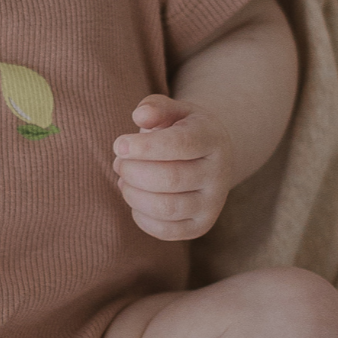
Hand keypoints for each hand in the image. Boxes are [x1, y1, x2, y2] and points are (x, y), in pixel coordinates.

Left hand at [113, 94, 233, 240]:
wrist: (208, 158)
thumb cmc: (181, 129)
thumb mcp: (173, 110)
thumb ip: (155, 107)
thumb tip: (140, 116)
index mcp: (212, 139)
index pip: (180, 145)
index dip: (145, 147)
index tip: (119, 145)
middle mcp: (219, 174)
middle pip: (170, 179)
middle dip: (133, 171)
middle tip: (119, 163)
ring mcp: (212, 204)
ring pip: (166, 208)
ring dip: (133, 195)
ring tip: (123, 180)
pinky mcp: (200, 226)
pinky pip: (165, 231)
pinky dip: (140, 216)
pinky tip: (135, 197)